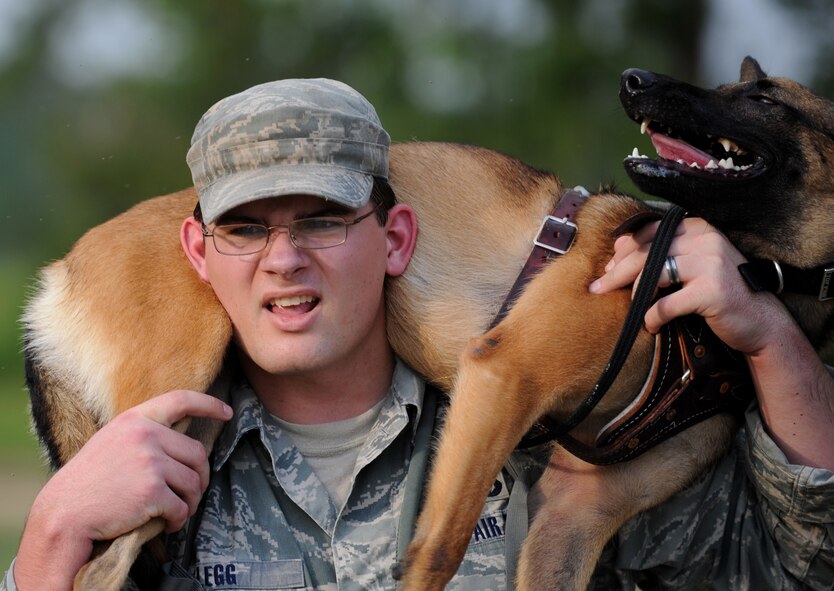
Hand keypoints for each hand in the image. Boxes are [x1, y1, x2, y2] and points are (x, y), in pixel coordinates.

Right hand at [14, 390, 231, 589]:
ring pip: (193, 482)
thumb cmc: (89, 480)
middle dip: (200, 476)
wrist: (64, 512)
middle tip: (192, 493)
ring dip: (191, 501)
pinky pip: (182, 507)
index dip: (208, 404)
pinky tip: (167, 524)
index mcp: (135, 419)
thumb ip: (145, 434)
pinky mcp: (152, 491)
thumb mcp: (113, 441)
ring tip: (178, 511)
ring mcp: (150, 462)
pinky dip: (179, 519)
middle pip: (197, 453)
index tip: (227, 412)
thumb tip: (184, 441)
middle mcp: (145, 436)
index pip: (180, 400)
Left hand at [590, 216, 833, 469]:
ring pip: (653, 273)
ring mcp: (711, 262)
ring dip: (635, 294)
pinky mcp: (712, 290)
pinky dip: (653, 317)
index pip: (650, 232)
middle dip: (617, 272)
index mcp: (698, 227)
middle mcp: (705, 238)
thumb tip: (617, 246)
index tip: (608, 269)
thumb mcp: (692, 265)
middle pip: (646, 252)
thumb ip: (661, 252)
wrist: (761, 322)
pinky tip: (651, 326)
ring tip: (631, 310)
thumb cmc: (720, 293)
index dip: (624, 250)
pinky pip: (667, 303)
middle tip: (598, 289)